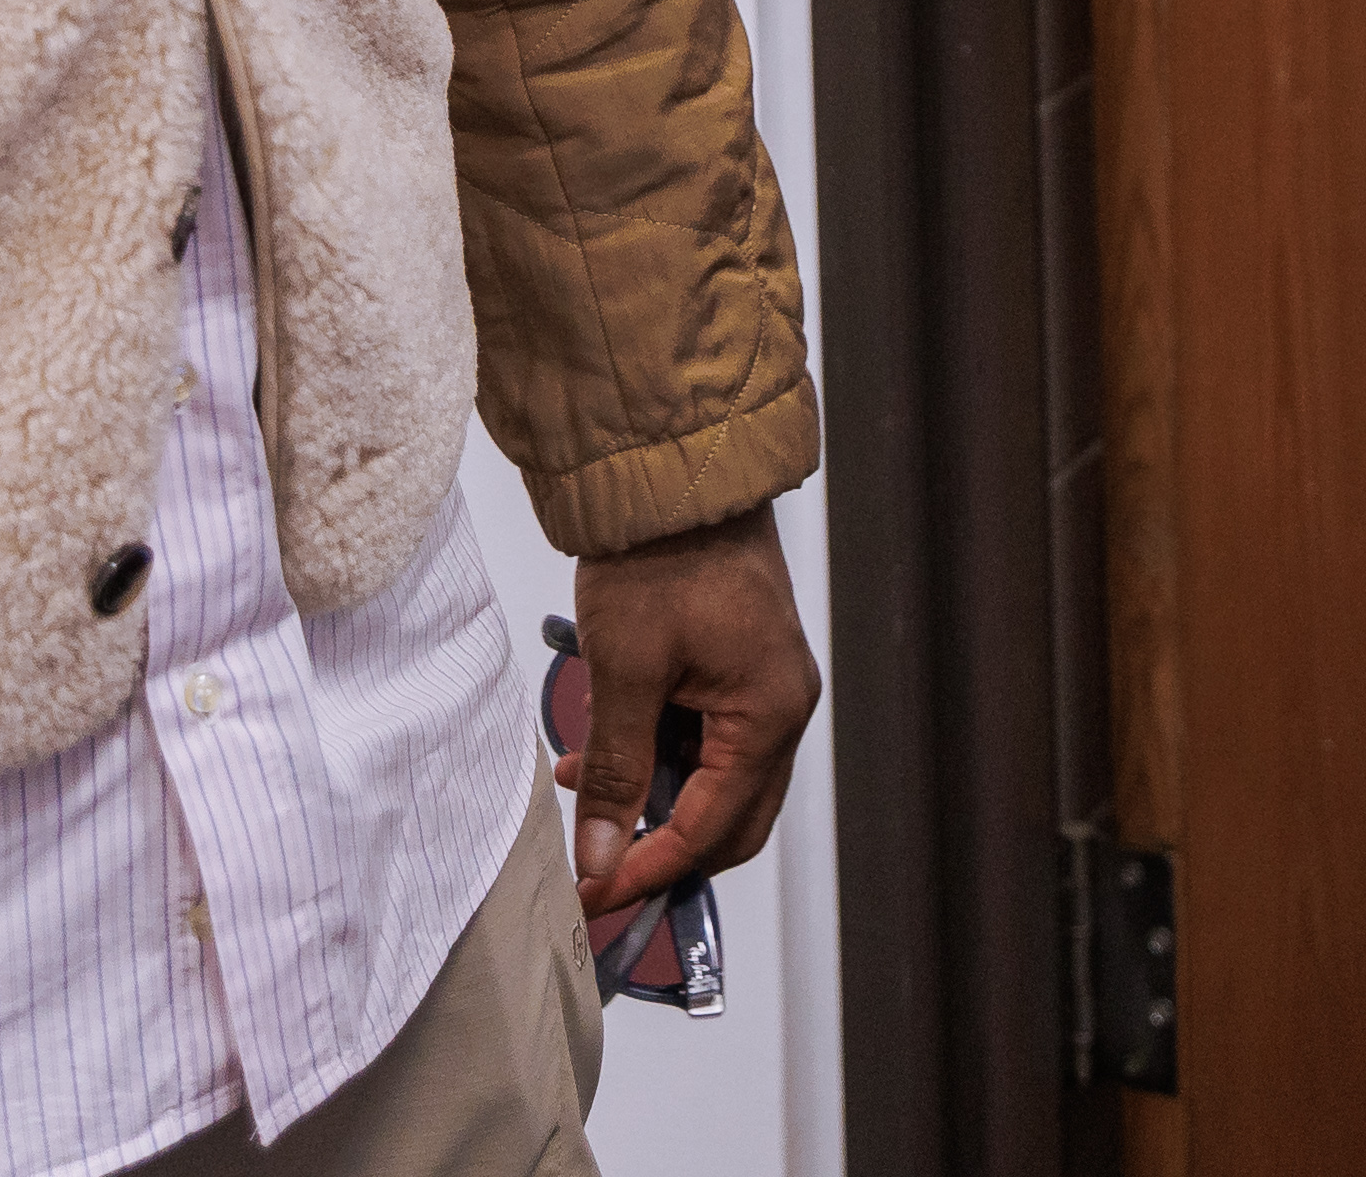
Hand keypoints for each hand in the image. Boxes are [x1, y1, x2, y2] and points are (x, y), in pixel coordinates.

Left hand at [560, 504, 820, 931]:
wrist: (678, 471)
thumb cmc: (659, 557)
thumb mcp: (626, 672)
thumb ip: (618, 772)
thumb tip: (603, 858)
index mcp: (768, 715)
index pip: (712, 828)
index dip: (650, 868)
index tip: (597, 895)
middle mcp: (782, 709)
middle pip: (730, 818)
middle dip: (663, 848)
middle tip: (597, 869)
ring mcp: (766, 687)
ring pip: (715, 779)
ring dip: (655, 797)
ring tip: (583, 789)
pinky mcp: (742, 667)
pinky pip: (708, 738)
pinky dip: (659, 755)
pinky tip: (601, 746)